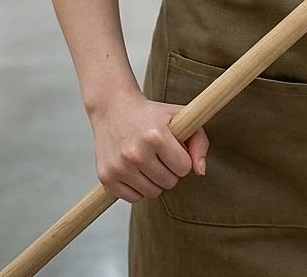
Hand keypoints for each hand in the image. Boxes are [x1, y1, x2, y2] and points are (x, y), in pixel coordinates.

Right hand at [89, 87, 209, 203]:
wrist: (113, 108)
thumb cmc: (150, 114)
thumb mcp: (180, 116)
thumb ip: (199, 142)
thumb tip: (200, 172)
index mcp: (157, 136)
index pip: (184, 168)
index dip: (182, 159)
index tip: (174, 148)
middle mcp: (136, 152)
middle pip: (169, 183)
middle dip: (170, 170)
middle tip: (160, 153)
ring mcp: (119, 166)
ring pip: (152, 193)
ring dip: (155, 180)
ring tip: (149, 160)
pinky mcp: (106, 176)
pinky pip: (133, 198)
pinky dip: (138, 187)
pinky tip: (135, 169)